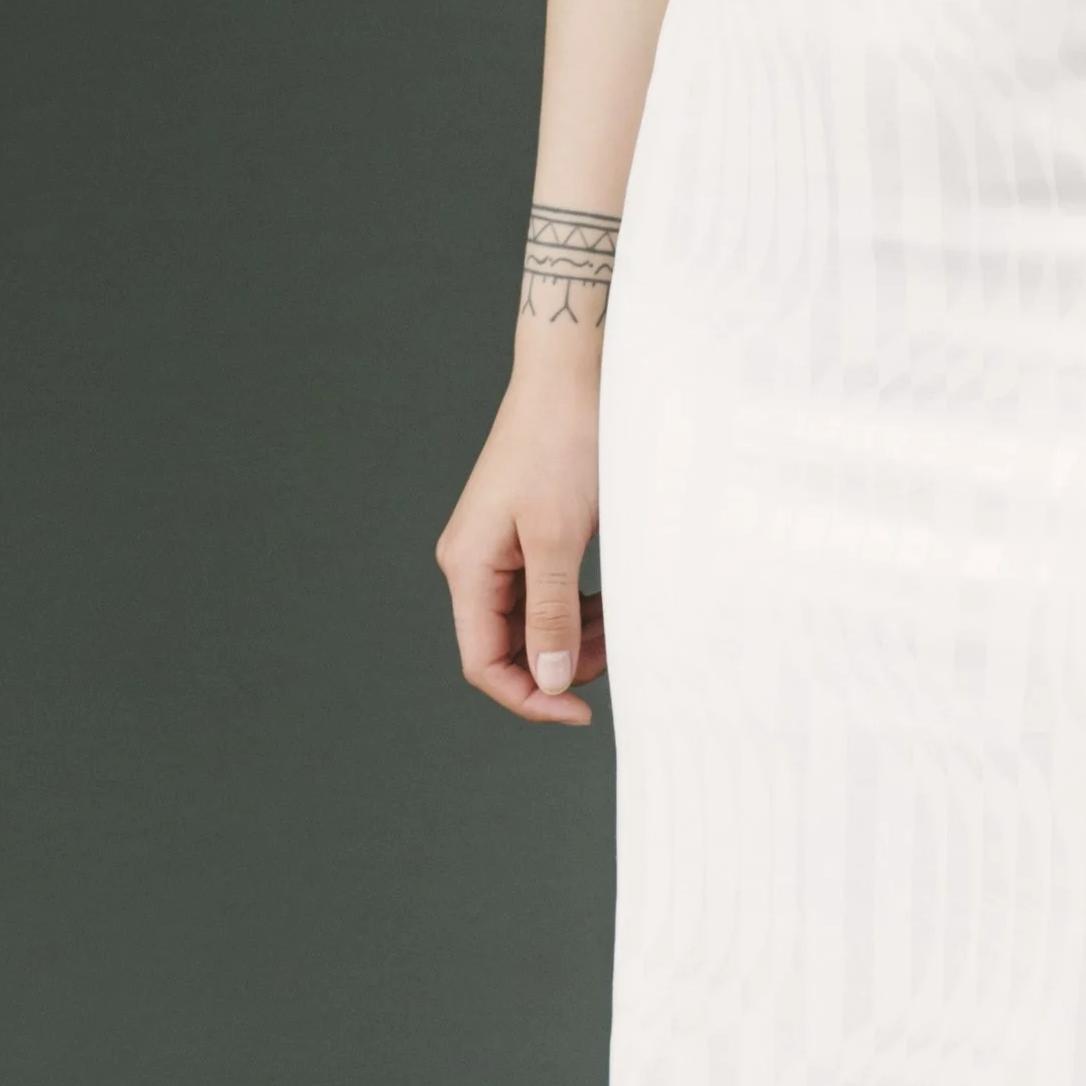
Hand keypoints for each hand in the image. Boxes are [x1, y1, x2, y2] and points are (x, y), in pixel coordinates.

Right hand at [435, 361, 606, 726]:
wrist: (571, 374)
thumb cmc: (563, 442)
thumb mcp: (559, 536)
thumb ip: (550, 614)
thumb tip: (548, 683)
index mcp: (468, 566)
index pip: (484, 662)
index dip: (530, 697)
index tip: (581, 712)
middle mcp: (473, 560)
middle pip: (505, 645)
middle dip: (557, 663)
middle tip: (613, 656)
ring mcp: (497, 546)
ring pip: (529, 620)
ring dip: (571, 636)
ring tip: (617, 629)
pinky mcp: (523, 531)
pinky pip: (542, 590)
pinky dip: (574, 606)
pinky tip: (606, 601)